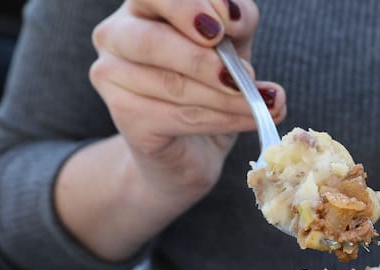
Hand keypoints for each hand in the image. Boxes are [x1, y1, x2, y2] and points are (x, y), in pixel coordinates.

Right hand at [89, 0, 285, 202]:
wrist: (190, 146)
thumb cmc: (208, 84)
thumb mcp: (231, 45)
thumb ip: (236, 23)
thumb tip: (238, 19)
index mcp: (143, 5)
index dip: (189, 7)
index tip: (229, 25)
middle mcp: (116, 34)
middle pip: (152, 41)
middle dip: (203, 61)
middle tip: (246, 75)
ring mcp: (112, 75)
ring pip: (172, 85)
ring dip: (227, 98)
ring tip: (267, 103)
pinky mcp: (125, 115)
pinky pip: (178, 117)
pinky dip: (222, 119)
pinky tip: (250, 119)